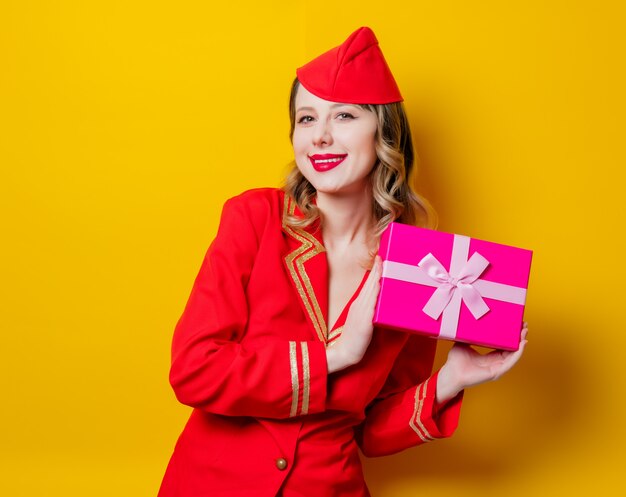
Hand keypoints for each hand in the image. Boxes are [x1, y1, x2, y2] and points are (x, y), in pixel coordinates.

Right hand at [326, 255, 381, 372]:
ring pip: (372, 289)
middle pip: (370, 282)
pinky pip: (372, 301)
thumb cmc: (354, 339)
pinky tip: (380, 282)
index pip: (368, 283)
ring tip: (384, 262)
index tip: (380, 257)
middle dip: (377, 267)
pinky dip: (376, 290)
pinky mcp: (365, 319)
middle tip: (383, 253)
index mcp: (358, 303)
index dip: (374, 270)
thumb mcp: (361, 321)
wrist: (344, 352)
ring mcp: (362, 310)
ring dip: (378, 275)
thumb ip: (369, 311)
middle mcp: (360, 304)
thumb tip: (380, 304)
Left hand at [436, 323, 527, 402]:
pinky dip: (517, 354)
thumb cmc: (455, 361)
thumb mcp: (463, 343)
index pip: (504, 346)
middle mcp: (495, 363)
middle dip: (519, 338)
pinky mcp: (496, 372)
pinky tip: (521, 345)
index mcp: (489, 357)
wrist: (451, 373)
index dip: (510, 337)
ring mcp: (496, 368)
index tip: (516, 325)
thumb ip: (469, 335)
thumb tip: (470, 321)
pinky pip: (509, 363)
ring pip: (513, 355)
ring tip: (525, 332)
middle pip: (511, 350)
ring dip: (521, 344)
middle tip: (524, 325)